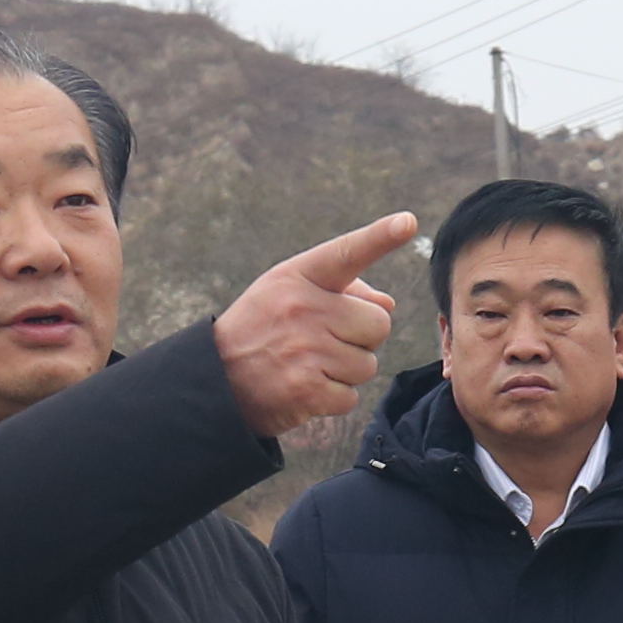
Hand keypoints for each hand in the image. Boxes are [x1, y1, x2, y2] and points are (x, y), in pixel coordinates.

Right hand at [214, 215, 421, 433]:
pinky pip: (351, 396)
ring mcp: (306, 350)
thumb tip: (389, 304)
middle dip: (362, 338)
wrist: (214, 381)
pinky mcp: (308, 390)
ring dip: (347, 371)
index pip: (346, 254)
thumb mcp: (288, 294)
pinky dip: (333, 399)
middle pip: (379, 324)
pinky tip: (305, 388)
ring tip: (309, 365)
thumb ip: (341, 291)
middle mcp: (303, 308)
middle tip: (325, 342)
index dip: (380, 237)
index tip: (409, 223)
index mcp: (298, 277)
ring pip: (368, 364)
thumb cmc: (262, 330)